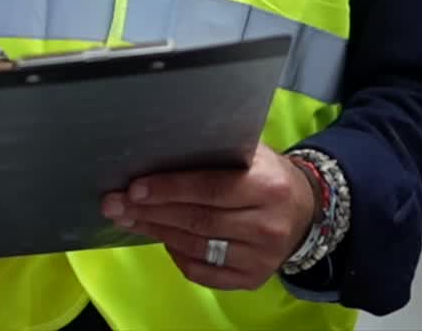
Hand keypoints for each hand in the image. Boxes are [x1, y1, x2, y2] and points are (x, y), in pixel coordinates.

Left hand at [101, 144, 315, 290]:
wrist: (306, 210)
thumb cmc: (268, 172)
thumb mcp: (252, 152)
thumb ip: (218, 149)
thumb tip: (164, 142)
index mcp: (266, 185)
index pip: (209, 188)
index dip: (169, 188)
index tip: (134, 187)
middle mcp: (266, 225)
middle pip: (197, 220)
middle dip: (150, 212)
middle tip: (115, 204)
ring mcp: (260, 258)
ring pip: (197, 247)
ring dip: (156, 232)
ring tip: (128, 218)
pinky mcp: (253, 280)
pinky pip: (204, 273)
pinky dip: (178, 256)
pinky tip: (161, 238)